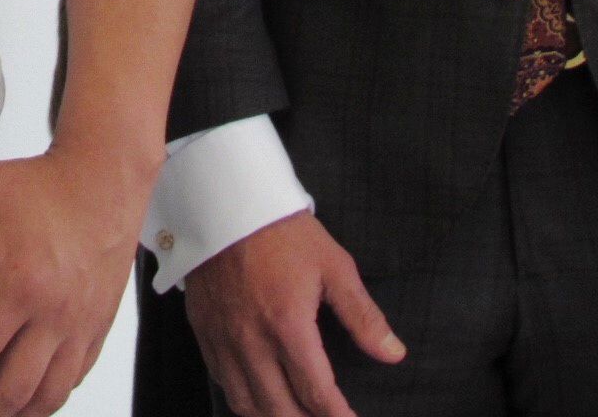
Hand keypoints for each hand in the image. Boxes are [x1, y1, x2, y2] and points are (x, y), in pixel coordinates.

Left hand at [0, 143, 153, 413]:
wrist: (106, 176)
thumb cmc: (47, 183)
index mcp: (20, 285)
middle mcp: (55, 314)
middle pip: (13, 390)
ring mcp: (82, 323)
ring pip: (50, 394)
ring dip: (18, 416)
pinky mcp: (100, 323)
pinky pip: (76, 376)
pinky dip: (52, 395)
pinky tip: (33, 399)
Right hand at [183, 212, 403, 416]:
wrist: (227, 201)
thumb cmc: (284, 231)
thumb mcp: (334, 266)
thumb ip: (363, 316)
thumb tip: (394, 354)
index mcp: (288, 325)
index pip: (316, 393)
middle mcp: (252, 340)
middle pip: (280, 409)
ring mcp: (223, 338)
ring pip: (246, 404)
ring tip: (295, 416)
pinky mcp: (204, 330)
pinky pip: (222, 381)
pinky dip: (243, 399)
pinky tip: (260, 395)